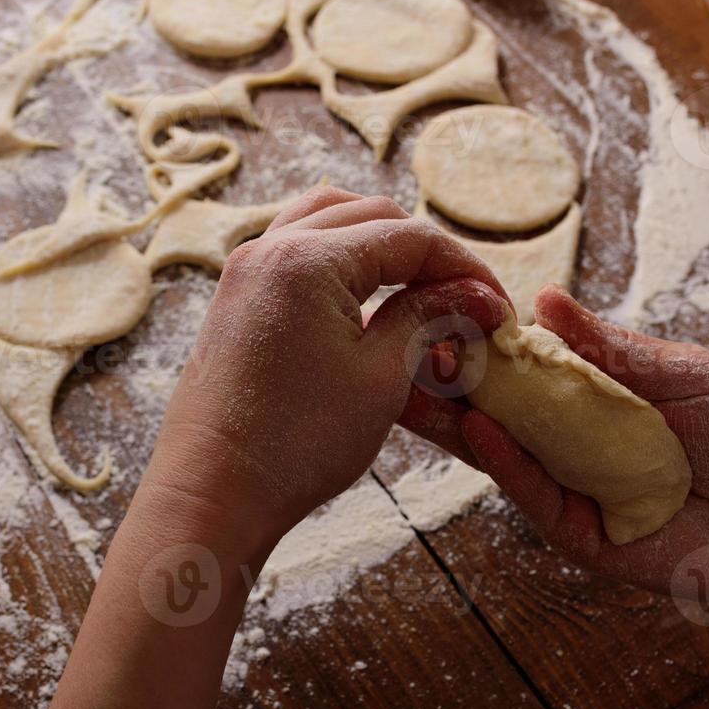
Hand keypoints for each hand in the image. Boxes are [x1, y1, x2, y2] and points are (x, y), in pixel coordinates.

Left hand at [144, 186, 507, 566]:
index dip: (465, 269)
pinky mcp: (235, 296)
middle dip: (426, 253)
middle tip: (465, 300)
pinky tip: (365, 298)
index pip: (411, 238)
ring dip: (380, 243)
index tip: (497, 307)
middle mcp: (270, 248)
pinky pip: (295, 248)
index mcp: (309, 260)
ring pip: (328, 220)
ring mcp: (245, 269)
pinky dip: (339, 258)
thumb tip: (472, 294)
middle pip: (371, 216)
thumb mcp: (380, 378)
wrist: (211, 492)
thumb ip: (426, 318)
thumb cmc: (295, 446)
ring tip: (420, 289)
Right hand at [404, 284, 708, 615]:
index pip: (523, 367)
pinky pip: (530, 494)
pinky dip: (502, 461)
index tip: (440, 309)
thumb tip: (543, 299)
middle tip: (400, 345)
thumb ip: (610, 347)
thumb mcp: (682, 375)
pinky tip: (476, 427)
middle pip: (494, 408)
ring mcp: (567, 489)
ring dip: (453, 417)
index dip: (484, 341)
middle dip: (448, 378)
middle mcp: (568, 444)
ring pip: (496, 452)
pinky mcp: (575, 533)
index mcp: (591, 401)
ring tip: (414, 381)